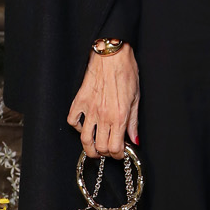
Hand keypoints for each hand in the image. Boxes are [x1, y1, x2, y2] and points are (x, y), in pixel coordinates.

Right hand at [67, 43, 139, 157]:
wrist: (112, 54)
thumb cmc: (126, 72)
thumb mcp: (136, 98)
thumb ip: (134, 122)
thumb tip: (134, 139)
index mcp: (119, 117)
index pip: (116, 148)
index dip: (118, 154)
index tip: (121, 151)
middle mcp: (103, 116)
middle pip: (100, 148)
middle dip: (106, 153)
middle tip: (110, 149)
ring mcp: (89, 109)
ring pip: (85, 140)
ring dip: (90, 147)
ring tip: (95, 147)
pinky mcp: (79, 100)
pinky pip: (73, 121)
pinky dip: (77, 127)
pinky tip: (85, 125)